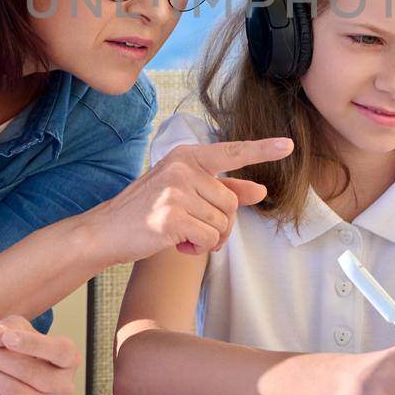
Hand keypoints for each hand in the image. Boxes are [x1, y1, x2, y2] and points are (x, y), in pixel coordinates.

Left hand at [0, 315, 79, 394]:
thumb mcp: (15, 330)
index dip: (32, 344)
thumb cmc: (17, 349)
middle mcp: (63, 385)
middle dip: (1, 359)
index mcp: (69, 359)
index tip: (6, 336)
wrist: (10, 375)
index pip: (58, 351)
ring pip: (16, 392)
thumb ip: (6, 329)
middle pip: (34, 373)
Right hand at [85, 137, 291, 261]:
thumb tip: (260, 190)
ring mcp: (176, 191)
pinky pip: (210, 239)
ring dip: (209, 238)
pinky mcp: (172, 217)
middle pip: (232, 203)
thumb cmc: (147, 210)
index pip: (232, 151)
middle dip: (220, 224)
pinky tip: (177, 244)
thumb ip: (223, 189)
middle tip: (193, 228)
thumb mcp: (184, 192)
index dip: (262, 149)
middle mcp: (183, 168)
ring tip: (182, 235)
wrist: (106, 231)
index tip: (288, 145)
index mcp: (187, 156)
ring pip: (223, 224)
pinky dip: (199, 248)